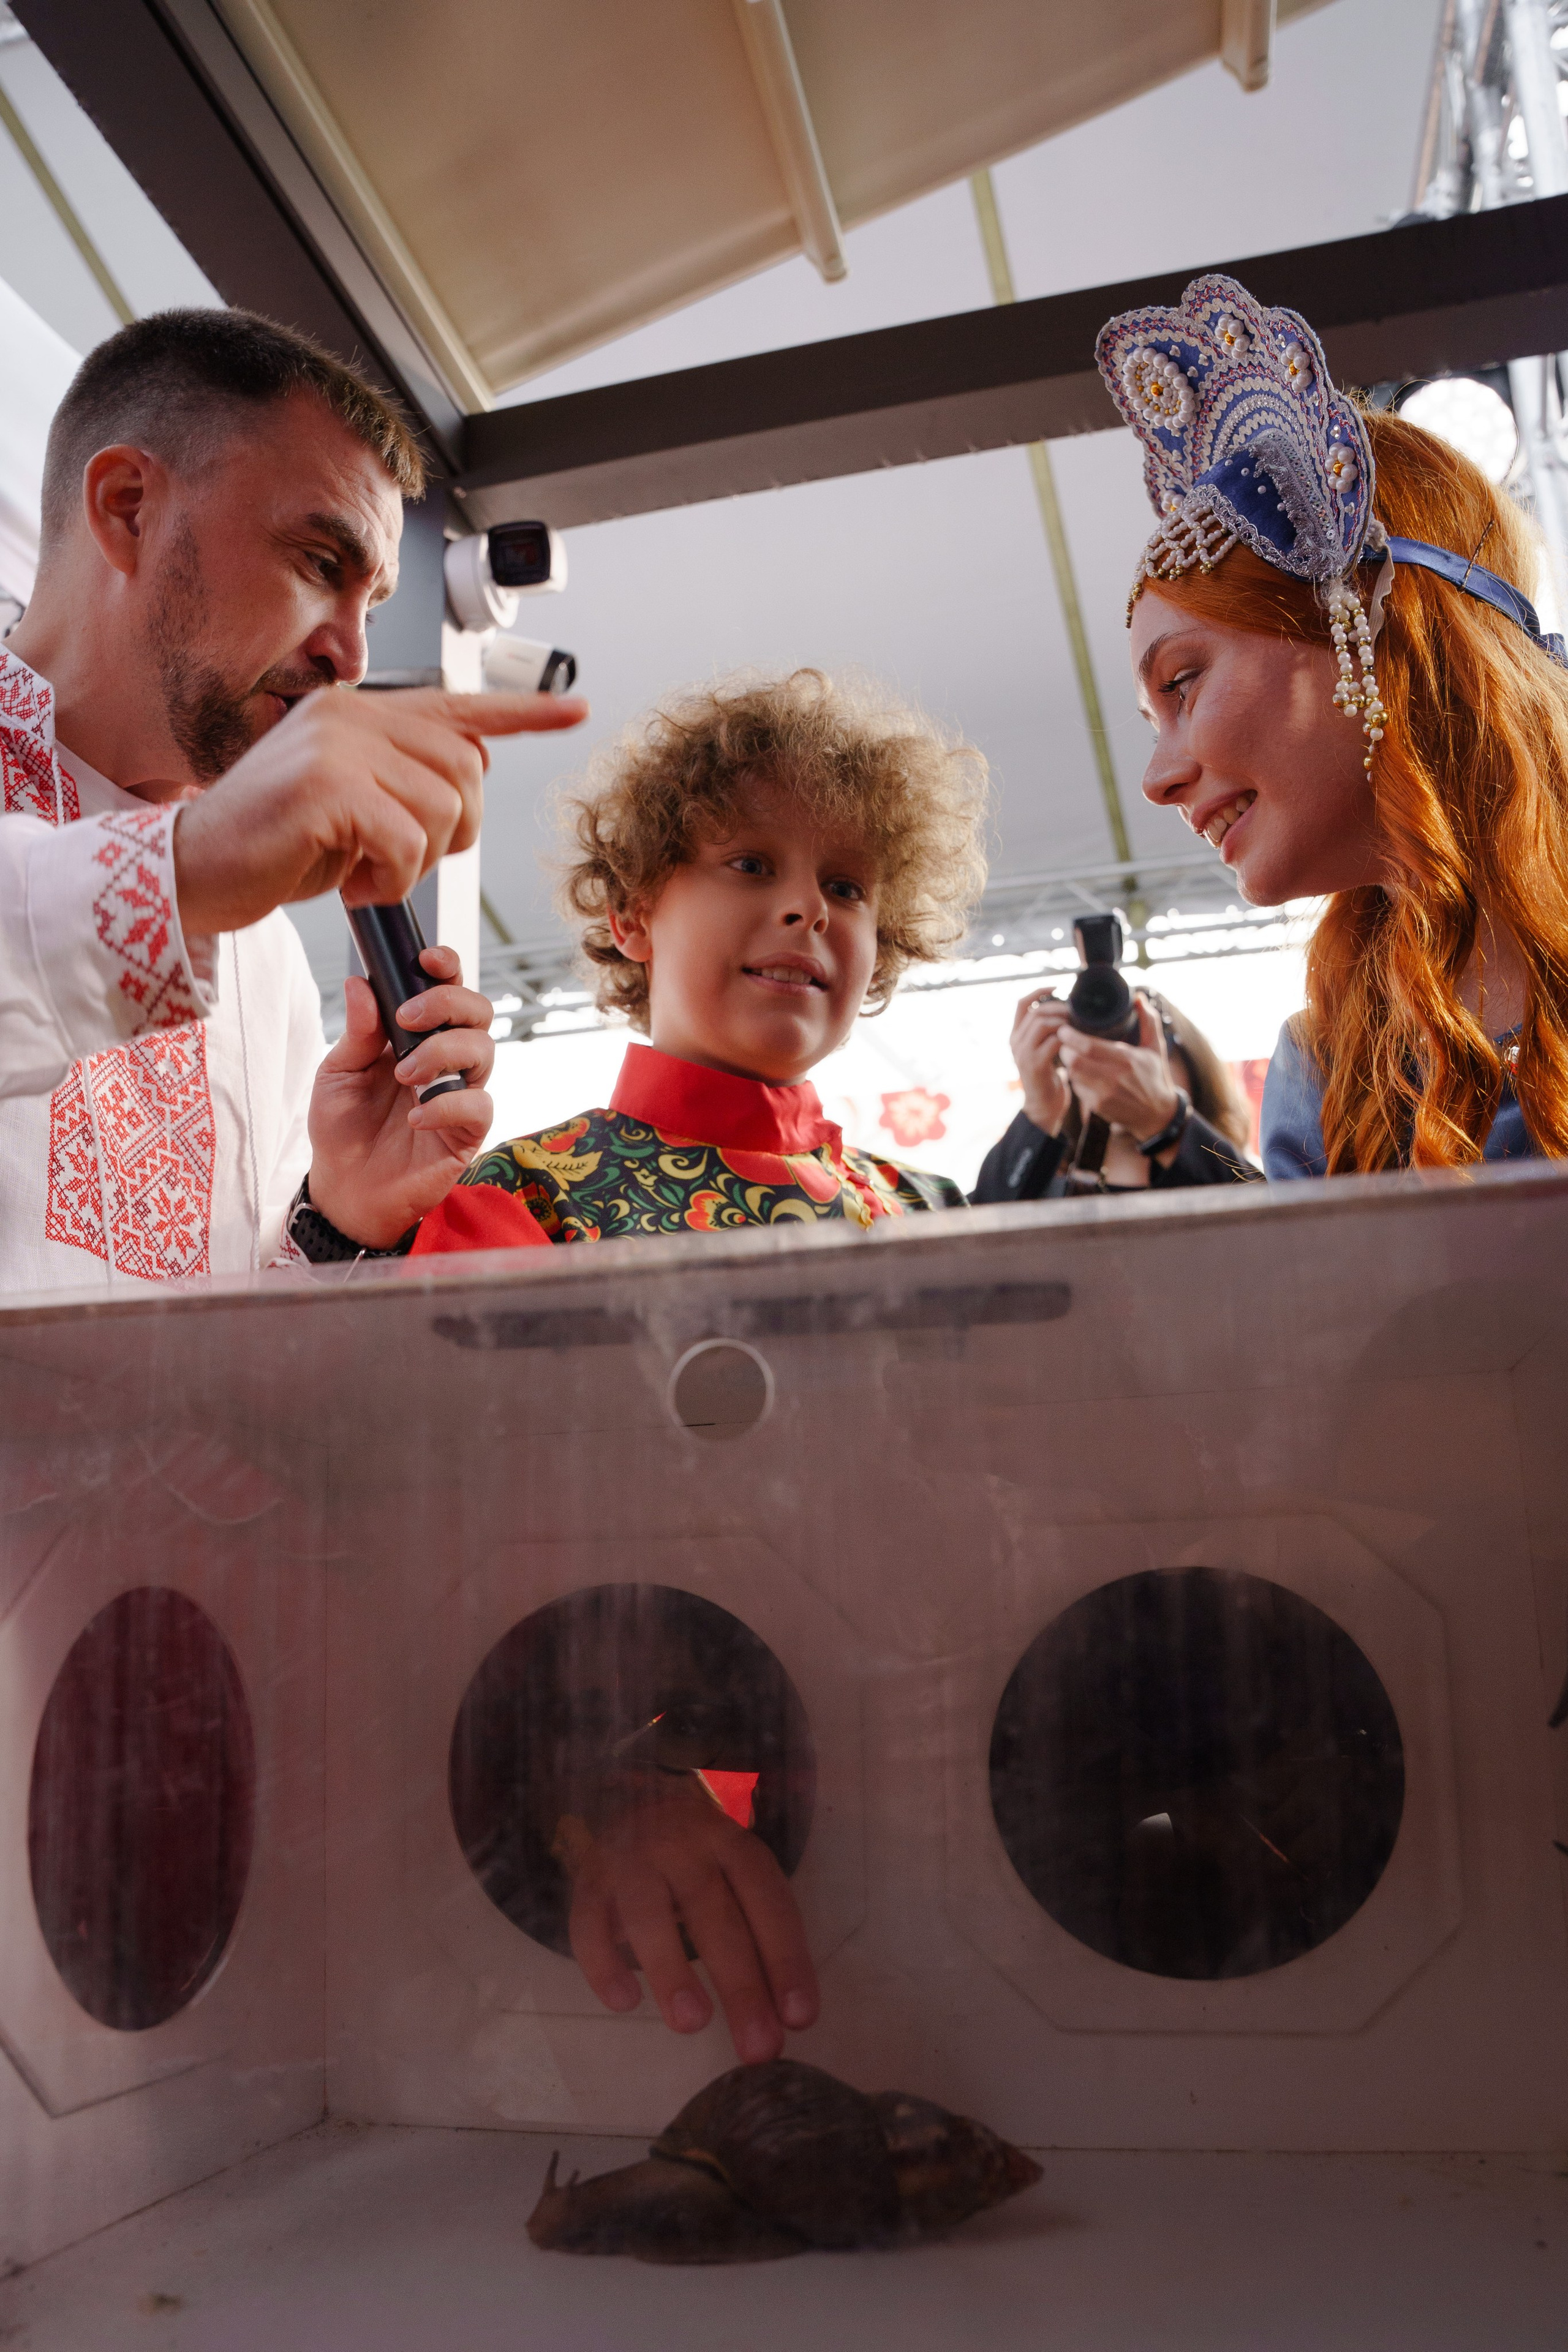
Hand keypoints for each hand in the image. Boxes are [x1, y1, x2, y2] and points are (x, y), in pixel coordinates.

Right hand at [173, 685, 586, 935]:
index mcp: (360, 712)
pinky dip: (391, 879)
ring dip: (417, 863)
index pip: (460, 707)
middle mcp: (351, 714)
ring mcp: (336, 745)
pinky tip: (353, 883)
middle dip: (453, 833)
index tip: (575, 710)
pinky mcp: (325, 787)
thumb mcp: (352, 805)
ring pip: (442, 810)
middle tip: (401, 862)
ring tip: (367, 871)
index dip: (524, 713)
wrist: (197, 871)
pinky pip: (406, 842)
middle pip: (465, 772)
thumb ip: (402, 780)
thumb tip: (468, 772)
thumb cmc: (274, 845)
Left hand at [305, 944, 494, 1246]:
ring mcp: (461, 1092)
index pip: (447, 990)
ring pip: (485, 1050)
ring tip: (404, 1075)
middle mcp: (447, 1059)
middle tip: (408, 1019)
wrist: (346, 1188)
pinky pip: (479, 1105)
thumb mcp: (338, 1072)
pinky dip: (447, 1105)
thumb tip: (362, 982)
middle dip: (448, 1003)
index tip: (426, 960)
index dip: (447, 968)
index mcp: (417, 1035)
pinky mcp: (468, 1131)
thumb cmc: (343, 1127)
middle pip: (478, 1011)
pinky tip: (415, 1118)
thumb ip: (358, 1031)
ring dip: (443, 1052)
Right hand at [564, 1772, 818, 2064]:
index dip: (786, 1957)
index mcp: (731, 1843)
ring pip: (648, 1914)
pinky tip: (624, 2000)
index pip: (766, 1899)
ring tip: (692, 2024)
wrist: (634, 1800)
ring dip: (672, 1970)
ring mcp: (632, 1860)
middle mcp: (683, 1845)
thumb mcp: (736, 1876)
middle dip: (740, 1984)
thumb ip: (760, 1935)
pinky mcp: (589, 1881)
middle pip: (714, 1914)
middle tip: (757, 2048)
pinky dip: (603, 1963)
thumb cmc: (699, 1858)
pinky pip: (588, 1923)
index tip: (799, 2018)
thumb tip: (788, 2017)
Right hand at [1010, 989, 1073, 1133]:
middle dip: (1058, 1006)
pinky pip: (1052, 1042)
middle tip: (1076, 1010)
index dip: (1038, 991)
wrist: (1042, 1107)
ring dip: (1063, 1021)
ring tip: (1077, 1024)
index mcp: (1016, 1036)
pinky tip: (1077, 1040)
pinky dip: (1067, 1038)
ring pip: (1043, 1024)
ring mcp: (1023, 1053)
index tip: (1057, 985)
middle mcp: (1015, 1042)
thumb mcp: (1042, 1050)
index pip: (1021, 1004)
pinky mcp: (1035, 1065)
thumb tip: (1066, 1011)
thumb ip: (1047, 1033)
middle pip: (1035, 1011)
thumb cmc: (1048, 1077)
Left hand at [1057, 997, 1180, 1144]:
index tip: (1064, 1028)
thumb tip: (1138, 997)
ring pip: (1072, 1074)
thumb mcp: (1156, 1047)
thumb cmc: (1155, 1077)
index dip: (1071, 1036)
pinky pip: (1076, 1088)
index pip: (1089, 1047)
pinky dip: (1075, 1078)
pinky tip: (1081, 1073)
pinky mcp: (1098, 1107)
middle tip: (1065, 1041)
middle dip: (1064, 1048)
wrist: (1157, 1115)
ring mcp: (1105, 1095)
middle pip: (1074, 1061)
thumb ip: (1148, 1020)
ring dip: (1068, 1063)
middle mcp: (1115, 1079)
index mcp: (1128, 1060)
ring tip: (1072, 1054)